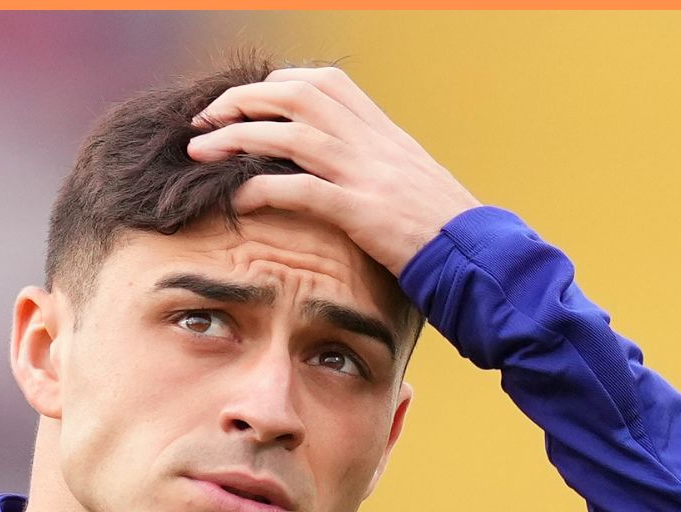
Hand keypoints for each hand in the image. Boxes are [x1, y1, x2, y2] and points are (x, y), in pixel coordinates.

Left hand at [186, 67, 482, 277]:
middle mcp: (374, 143)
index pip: (324, 83)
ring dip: (238, 138)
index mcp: (384, 133)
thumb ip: (374, 166)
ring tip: (201, 153)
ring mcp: (369, 175)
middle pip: (298, 96)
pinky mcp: (364, 213)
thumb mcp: (408, 183)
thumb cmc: (442, 232)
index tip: (245, 102)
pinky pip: (301, 190)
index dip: (277, 85)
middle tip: (204, 120)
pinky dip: (261, 188)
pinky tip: (235, 198)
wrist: (480, 259)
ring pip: (291, 134)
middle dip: (243, 101)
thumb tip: (336, 166)